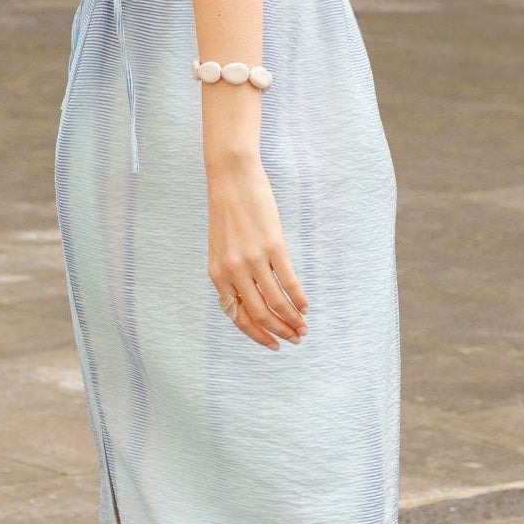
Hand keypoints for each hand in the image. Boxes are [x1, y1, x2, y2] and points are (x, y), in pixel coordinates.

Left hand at [207, 153, 308, 350]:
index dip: (257, 334)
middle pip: (259, 314)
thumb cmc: (228, 213)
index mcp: (217, 274)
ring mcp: (253, 259)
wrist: (231, 179)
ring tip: (303, 327)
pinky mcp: (273, 246)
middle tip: (296, 339)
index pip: (238, 316)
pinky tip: (306, 307)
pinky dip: (299, 298)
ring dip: (292, 319)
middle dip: (279, 331)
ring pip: (275, 302)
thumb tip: (252, 300)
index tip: (273, 344)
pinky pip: (288, 281)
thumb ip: (232, 274)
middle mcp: (233, 271)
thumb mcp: (221, 248)